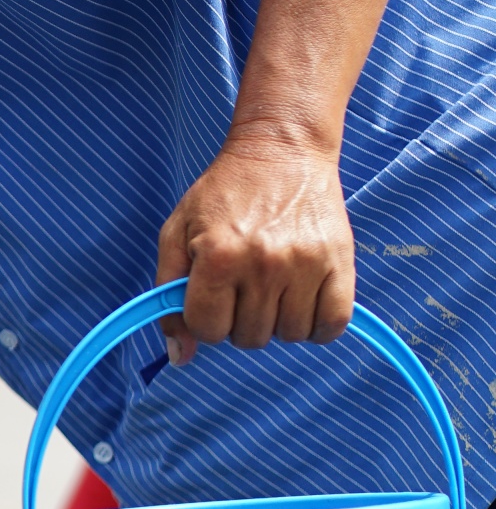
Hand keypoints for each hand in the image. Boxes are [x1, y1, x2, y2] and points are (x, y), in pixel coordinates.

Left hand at [156, 128, 354, 365]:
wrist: (281, 152)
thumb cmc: (224, 194)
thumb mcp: (178, 232)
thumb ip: (167, 294)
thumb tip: (179, 357)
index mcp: (218, 256)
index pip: (208, 330)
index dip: (206, 318)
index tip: (213, 296)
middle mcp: (263, 263)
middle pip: (250, 337)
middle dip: (241, 318)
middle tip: (244, 283)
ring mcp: (305, 265)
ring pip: (290, 335)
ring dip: (279, 320)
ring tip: (273, 284)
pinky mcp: (340, 263)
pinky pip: (332, 326)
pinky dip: (318, 324)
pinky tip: (302, 298)